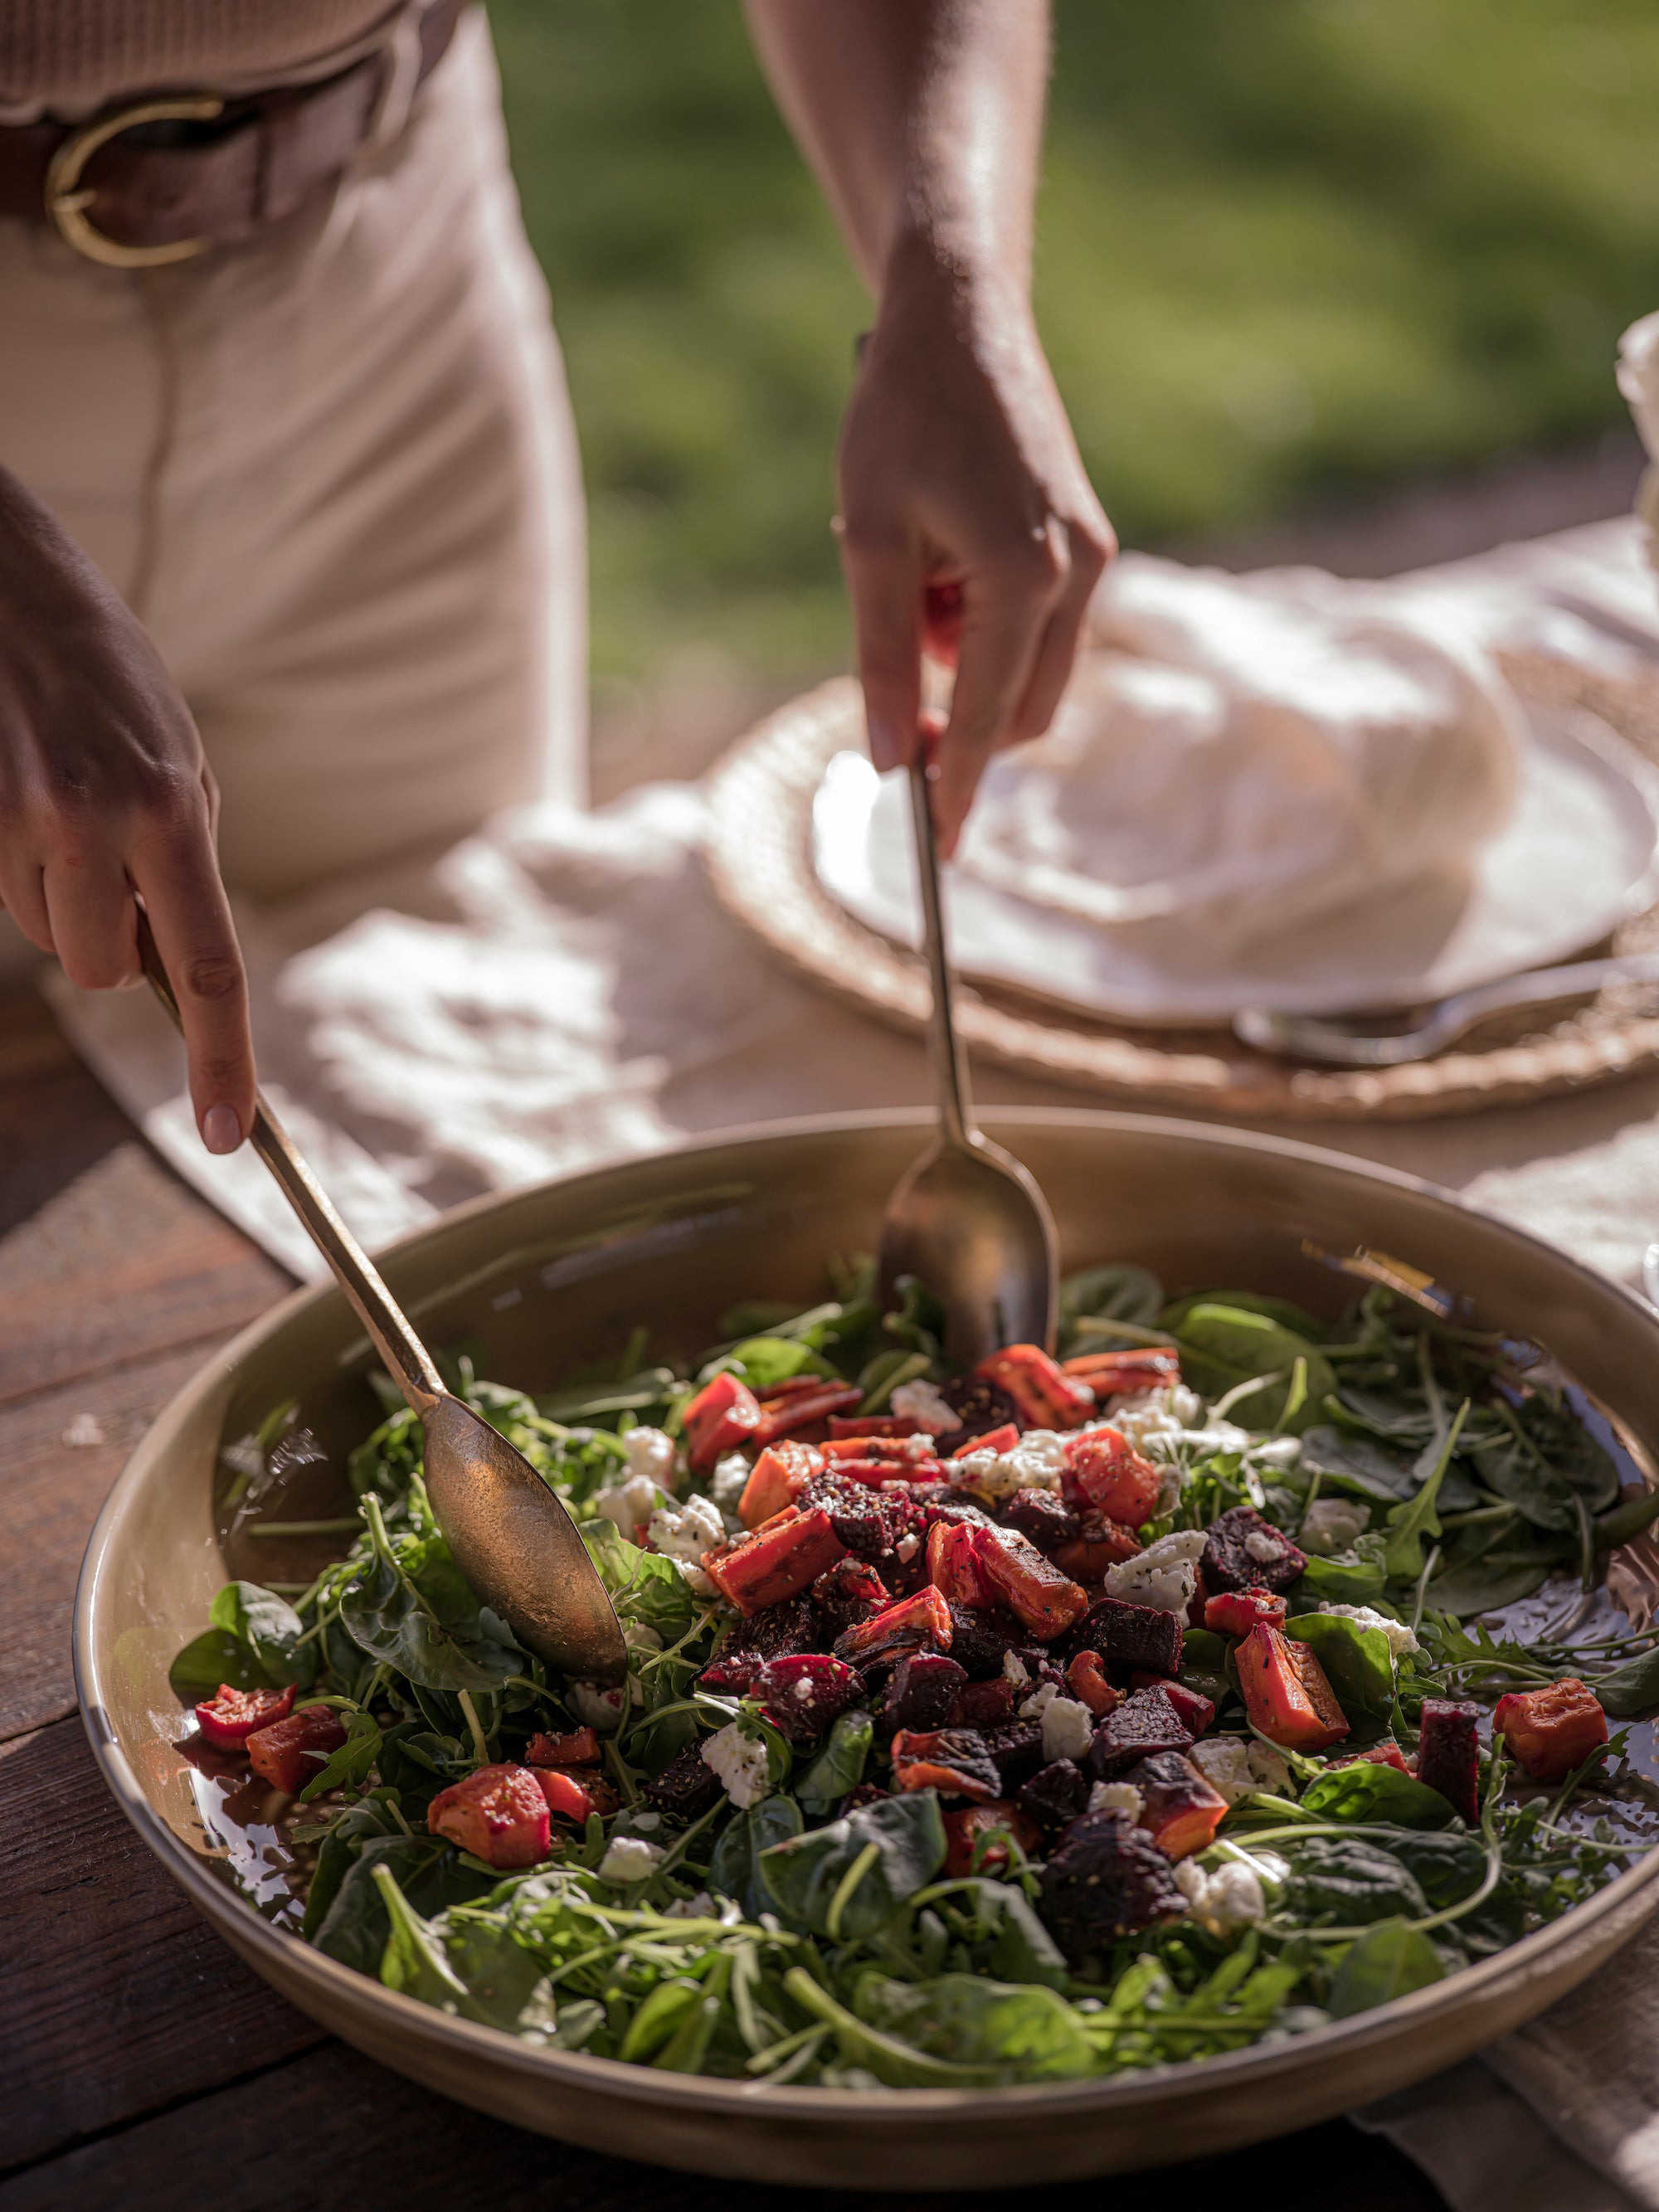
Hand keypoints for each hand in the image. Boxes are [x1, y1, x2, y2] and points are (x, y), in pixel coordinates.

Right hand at [0, 470, 253, 1151]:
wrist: (1, 580)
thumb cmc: (103, 670)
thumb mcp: (176, 755)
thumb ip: (179, 858)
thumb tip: (167, 966)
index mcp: (168, 809)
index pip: (207, 970)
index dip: (220, 1062)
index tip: (229, 1136)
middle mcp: (92, 822)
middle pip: (99, 969)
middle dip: (107, 940)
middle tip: (106, 860)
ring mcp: (16, 821)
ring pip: (45, 935)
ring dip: (57, 898)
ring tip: (57, 802)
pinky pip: (2, 891)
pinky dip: (16, 865)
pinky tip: (20, 790)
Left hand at [836, 236, 1114, 854]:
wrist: (959, 312)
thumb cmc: (899, 414)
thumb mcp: (867, 541)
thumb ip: (881, 656)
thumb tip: (888, 756)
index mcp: (1024, 576)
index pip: (987, 719)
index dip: (954, 789)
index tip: (934, 854)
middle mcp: (1077, 574)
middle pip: (1023, 711)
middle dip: (957, 719)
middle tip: (890, 684)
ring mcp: (1091, 557)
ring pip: (1030, 670)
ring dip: (964, 661)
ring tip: (910, 576)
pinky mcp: (1087, 541)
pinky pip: (1036, 624)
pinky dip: (981, 623)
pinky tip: (936, 558)